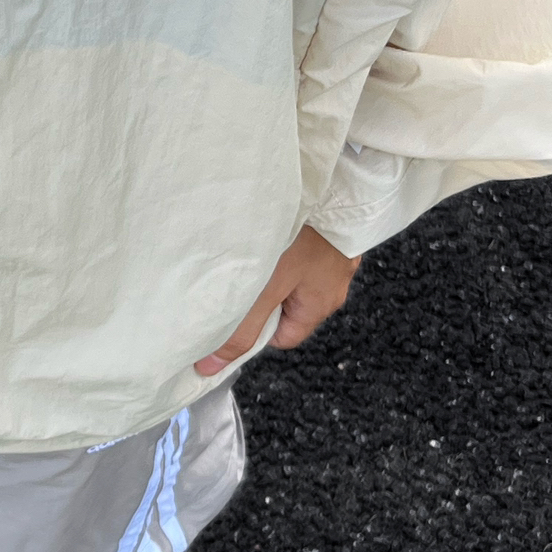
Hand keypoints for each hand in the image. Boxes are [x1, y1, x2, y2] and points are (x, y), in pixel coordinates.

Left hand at [193, 227, 360, 376]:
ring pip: (290, 274)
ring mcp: (330, 257)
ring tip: (253, 249)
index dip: (254, 331)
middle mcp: (330, 285)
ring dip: (269, 265)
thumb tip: (214, 366)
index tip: (232, 315)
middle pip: (285, 305)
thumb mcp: (266, 288)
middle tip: (241, 274)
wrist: (337, 186)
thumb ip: (241, 327)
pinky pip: (299, 247)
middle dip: (260, 294)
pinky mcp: (326, 232)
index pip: (281, 337)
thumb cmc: (305, 237)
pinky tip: (269, 229)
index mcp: (319, 306)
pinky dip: (281, 242)